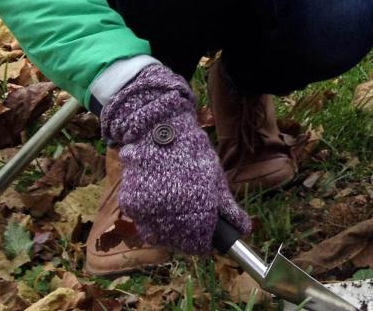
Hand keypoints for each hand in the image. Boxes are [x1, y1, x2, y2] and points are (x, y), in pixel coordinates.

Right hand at [99, 63, 249, 252]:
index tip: (208, 241)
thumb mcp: (215, 176)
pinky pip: (144, 223)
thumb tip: (242, 229)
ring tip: (178, 211)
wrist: (156, 130)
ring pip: (159, 235)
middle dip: (188, 238)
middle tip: (194, 226)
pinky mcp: (131, 204)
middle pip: (178, 242)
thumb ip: (227, 207)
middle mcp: (168, 210)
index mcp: (194, 203)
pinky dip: (154, 219)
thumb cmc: (190, 152)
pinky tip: (162, 202)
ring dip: (169, 231)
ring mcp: (146, 208)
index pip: (198, 242)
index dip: (205, 243)